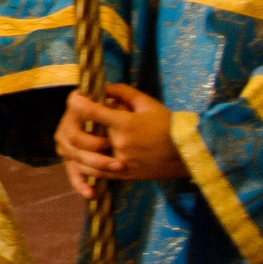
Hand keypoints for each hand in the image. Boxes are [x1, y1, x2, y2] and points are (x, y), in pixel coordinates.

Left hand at [57, 85, 185, 186]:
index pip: (89, 111)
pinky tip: (86, 157)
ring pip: (84, 159)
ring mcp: (120, 162)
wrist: (187, 153)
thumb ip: (121, 92)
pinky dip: (86, 166)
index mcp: (124, 123)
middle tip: (77, 120)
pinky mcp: (124, 176)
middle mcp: (119, 144)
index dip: (76, 102)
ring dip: (77, 149)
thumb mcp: (146, 103)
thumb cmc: (168, 124)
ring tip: (81, 138)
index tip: (74, 97)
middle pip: (81, 136)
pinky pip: (96, 175)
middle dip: (74, 126)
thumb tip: (101, 87)